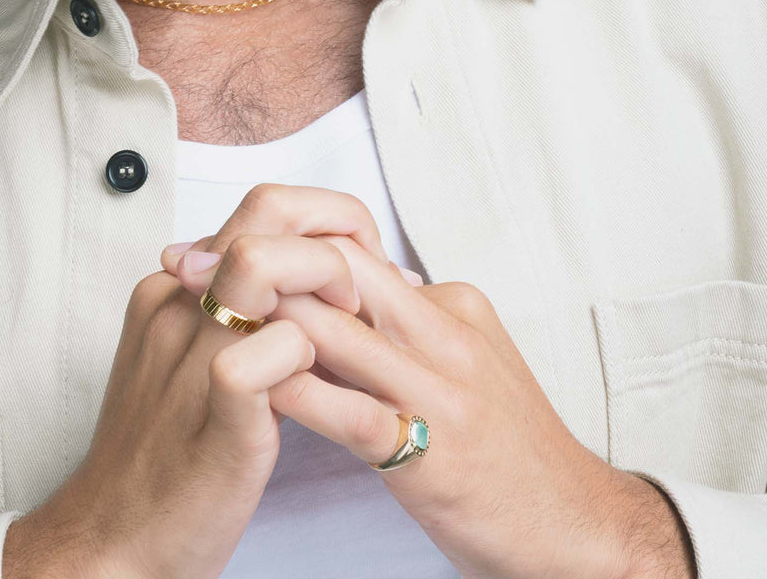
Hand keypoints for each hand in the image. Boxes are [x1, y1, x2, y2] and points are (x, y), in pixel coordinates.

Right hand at [5, 185, 393, 578]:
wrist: (113, 538)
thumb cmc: (170, 452)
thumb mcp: (195, 363)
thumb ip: (239, 315)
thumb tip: (313, 282)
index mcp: (174, 285)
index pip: (264, 208)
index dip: (329, 224)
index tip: (366, 266)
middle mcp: (178, 300)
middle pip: (266, 211)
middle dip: (337, 231)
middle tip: (366, 288)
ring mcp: (191, 348)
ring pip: (263, 262)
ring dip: (328, 278)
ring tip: (354, 323)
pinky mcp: (218, 407)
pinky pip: (277, 345)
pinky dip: (314, 350)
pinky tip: (328, 382)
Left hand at [165, 189, 694, 578]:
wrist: (573, 523)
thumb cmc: (510, 444)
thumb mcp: (463, 360)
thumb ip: (405, 324)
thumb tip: (343, 294)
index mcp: (450, 306)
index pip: (358, 253)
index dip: (285, 243)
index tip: (227, 243)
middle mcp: (446, 336)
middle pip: (345, 272)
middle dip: (265, 262)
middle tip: (193, 262)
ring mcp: (441, 392)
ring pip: (343, 330)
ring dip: (267, 316)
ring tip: (207, 308)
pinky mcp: (432, 455)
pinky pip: (355, 413)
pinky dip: (300, 393)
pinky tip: (255, 385)